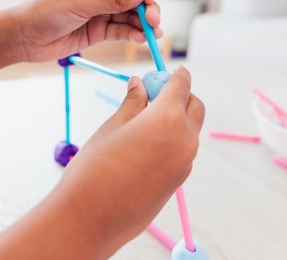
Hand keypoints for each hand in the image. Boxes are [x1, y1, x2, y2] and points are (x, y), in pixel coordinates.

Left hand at [10, 0, 160, 62]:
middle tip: (154, 21)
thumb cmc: (44, 11)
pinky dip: (134, 34)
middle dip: (147, 8)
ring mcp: (101, 12)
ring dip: (144, 24)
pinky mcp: (98, 31)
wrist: (23, 37)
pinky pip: (122, 31)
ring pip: (131, 16)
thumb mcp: (80, 3)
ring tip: (153, 34)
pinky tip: (142, 39)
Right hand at [55, 66, 204, 255]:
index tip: (174, 70)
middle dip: (182, 96)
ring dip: (176, 119)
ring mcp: (185, 163)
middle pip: (194, 107)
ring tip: (145, 121)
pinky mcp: (179, 181)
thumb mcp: (113, 126)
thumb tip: (139, 84)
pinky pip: (182, 152)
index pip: (182, 86)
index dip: (177, 75)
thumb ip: (132, 102)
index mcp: (168, 119)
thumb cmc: (95, 167)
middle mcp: (184, 140)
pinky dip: (172, 141)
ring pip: (189, 131)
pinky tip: (145, 145)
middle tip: (156, 95)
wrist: (91, 216)